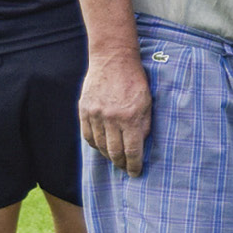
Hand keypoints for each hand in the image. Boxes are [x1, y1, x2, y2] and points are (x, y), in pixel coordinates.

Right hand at [78, 51, 151, 176]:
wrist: (113, 59)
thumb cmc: (135, 80)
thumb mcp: (147, 102)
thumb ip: (144, 125)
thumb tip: (140, 146)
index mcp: (130, 117)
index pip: (132, 150)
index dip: (134, 165)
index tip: (136, 173)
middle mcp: (111, 118)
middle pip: (114, 152)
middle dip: (121, 163)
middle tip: (125, 168)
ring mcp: (95, 114)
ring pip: (99, 146)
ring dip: (107, 155)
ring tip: (114, 158)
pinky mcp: (84, 110)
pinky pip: (87, 135)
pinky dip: (94, 144)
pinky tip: (101, 146)